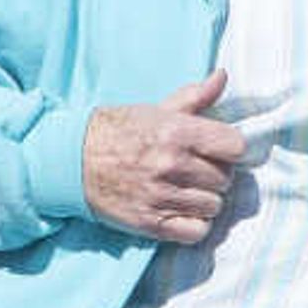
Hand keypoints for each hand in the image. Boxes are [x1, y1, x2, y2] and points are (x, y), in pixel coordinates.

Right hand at [83, 69, 246, 242]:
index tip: (217, 150)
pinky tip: (182, 211)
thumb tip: (222, 76)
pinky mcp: (149, 223)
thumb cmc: (117, 132)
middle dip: (215, 174)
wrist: (71, 161)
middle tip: (196, 171)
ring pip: (214, 206)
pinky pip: (197, 231)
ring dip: (204, 200)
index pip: (235, 147)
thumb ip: (194, 97)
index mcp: (176, 132)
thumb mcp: (155, 110)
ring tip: (186, 191)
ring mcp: (160, 196)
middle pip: (225, 179)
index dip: (229, 149)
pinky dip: (194, 224)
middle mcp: (171, 164)